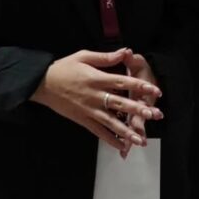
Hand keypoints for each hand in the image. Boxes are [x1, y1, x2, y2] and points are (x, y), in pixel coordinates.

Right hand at [31, 48, 162, 152]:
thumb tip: (125, 51)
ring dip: (127, 131)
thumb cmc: (65, 67)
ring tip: (142, 139)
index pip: (122, 82)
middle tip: (155, 114)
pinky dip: (110, 140)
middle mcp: (95, 96)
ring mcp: (89, 110)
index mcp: (97, 78)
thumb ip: (106, 57)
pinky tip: (122, 147)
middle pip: (120, 103)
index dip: (139, 86)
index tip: (154, 90)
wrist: (43, 84)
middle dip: (139, 109)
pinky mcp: (83, 120)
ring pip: (111, 122)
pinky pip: (98, 132)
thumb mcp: (84, 56)